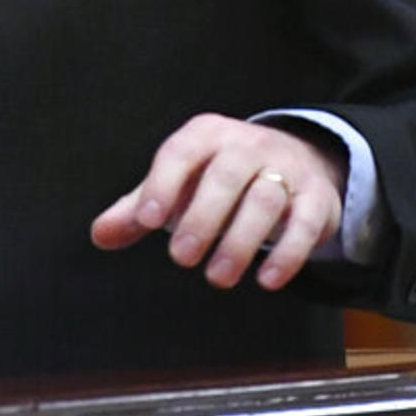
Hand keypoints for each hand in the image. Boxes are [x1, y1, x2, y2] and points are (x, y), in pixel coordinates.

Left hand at [91, 113, 345, 291]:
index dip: (163, 183)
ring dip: (241, 240)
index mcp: (207, 135)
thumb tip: (99, 236)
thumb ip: (138, 209)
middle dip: (203, 217)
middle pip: (227, 175)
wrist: (296, 162)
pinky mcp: (316, 198)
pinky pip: (305, 221)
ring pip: (265, 198)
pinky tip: (266, 280)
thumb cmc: (220, 178)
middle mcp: (248, 145)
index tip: (147, 220)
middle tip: (181, 258)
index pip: (182, 151)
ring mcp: (286, 169)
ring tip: (217, 277)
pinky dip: (289, 253)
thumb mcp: (179, 185)